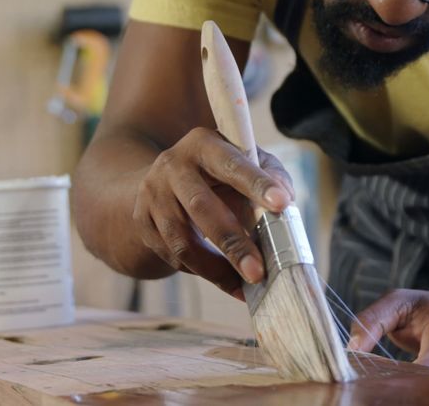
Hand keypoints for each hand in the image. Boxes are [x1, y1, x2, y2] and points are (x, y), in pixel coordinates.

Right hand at [133, 127, 293, 299]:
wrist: (165, 179)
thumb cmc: (220, 171)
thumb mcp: (245, 160)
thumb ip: (270, 176)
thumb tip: (286, 205)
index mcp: (203, 143)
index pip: (232, 163)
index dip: (256, 183)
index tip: (282, 204)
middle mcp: (172, 165)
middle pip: (201, 207)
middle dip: (233, 243)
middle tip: (259, 272)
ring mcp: (153, 194)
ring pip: (181, 240)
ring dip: (215, 268)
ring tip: (244, 285)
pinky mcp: (142, 220)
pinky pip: (172, 255)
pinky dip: (202, 272)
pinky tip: (227, 281)